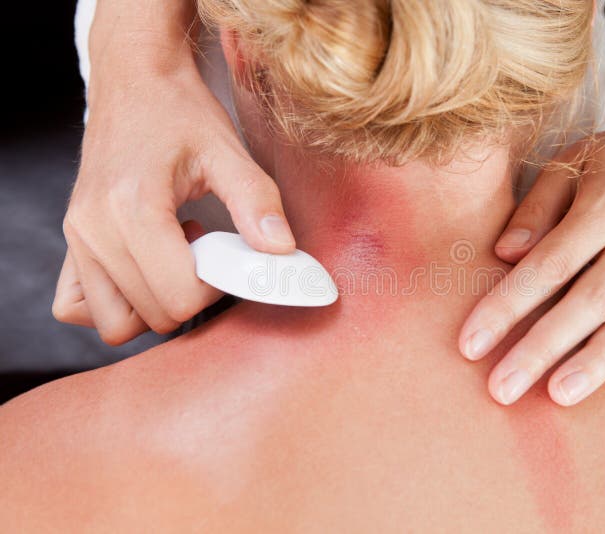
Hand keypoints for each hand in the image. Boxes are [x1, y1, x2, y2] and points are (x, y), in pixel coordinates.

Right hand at [52, 66, 294, 344]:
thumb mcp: (227, 150)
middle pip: (154, 315)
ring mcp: (76, 239)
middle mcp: (94, 230)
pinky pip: (78, 307)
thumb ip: (257, 202)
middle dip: (192, 295)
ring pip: (115, 323)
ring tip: (175, 258)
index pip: (179, 298)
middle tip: (206, 251)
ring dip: (155, 305)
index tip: (228, 255)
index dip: (217, 288)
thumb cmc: (179, 113)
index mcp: (132, 208)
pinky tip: (145, 269)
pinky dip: (116, 304)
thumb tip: (282, 253)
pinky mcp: (71, 242)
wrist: (135, 80)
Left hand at [459, 123, 604, 405]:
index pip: (550, 263)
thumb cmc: (603, 161)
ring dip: (601, 360)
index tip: (471, 343)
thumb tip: (504, 253)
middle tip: (503, 389)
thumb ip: (534, 209)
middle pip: (591, 300)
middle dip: (544, 348)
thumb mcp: (564, 165)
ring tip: (560, 396)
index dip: (508, 305)